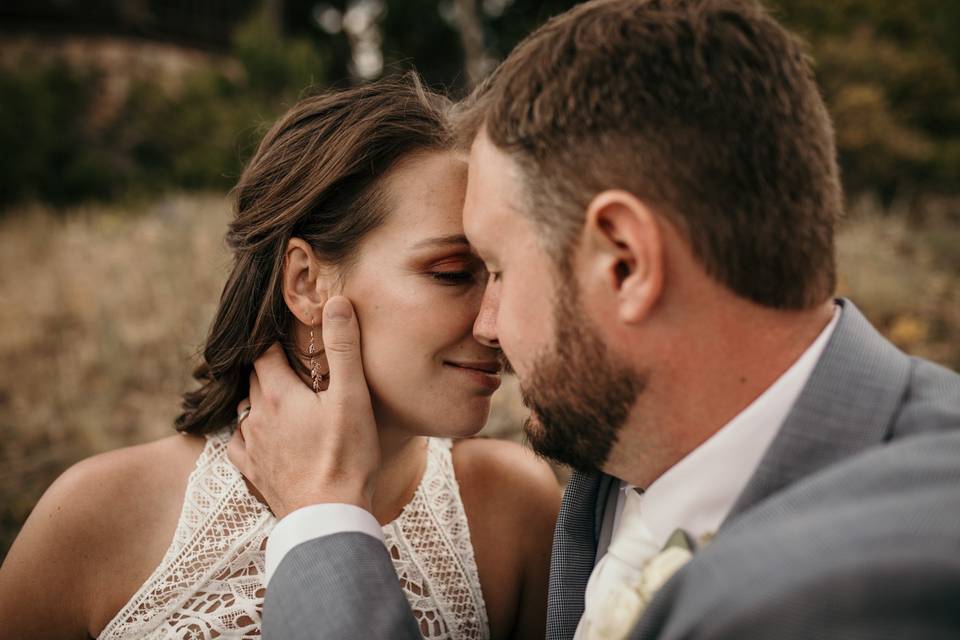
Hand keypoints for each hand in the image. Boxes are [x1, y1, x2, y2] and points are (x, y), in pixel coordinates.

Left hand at [227, 296, 379, 517]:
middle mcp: (257, 417)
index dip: (273, 340)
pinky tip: (255, 436)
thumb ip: (343, 347)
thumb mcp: (352, 396)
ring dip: (258, 399)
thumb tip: (337, 302)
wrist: (328, 516)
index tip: (283, 332)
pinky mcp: (255, 474)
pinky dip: (246, 434)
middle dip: (268, 367)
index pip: (264, 354)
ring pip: (246, 412)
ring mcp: (253, 448)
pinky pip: (239, 446)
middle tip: (287, 359)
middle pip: (254, 380)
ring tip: (275, 394)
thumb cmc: (346, 455)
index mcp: (278, 394)